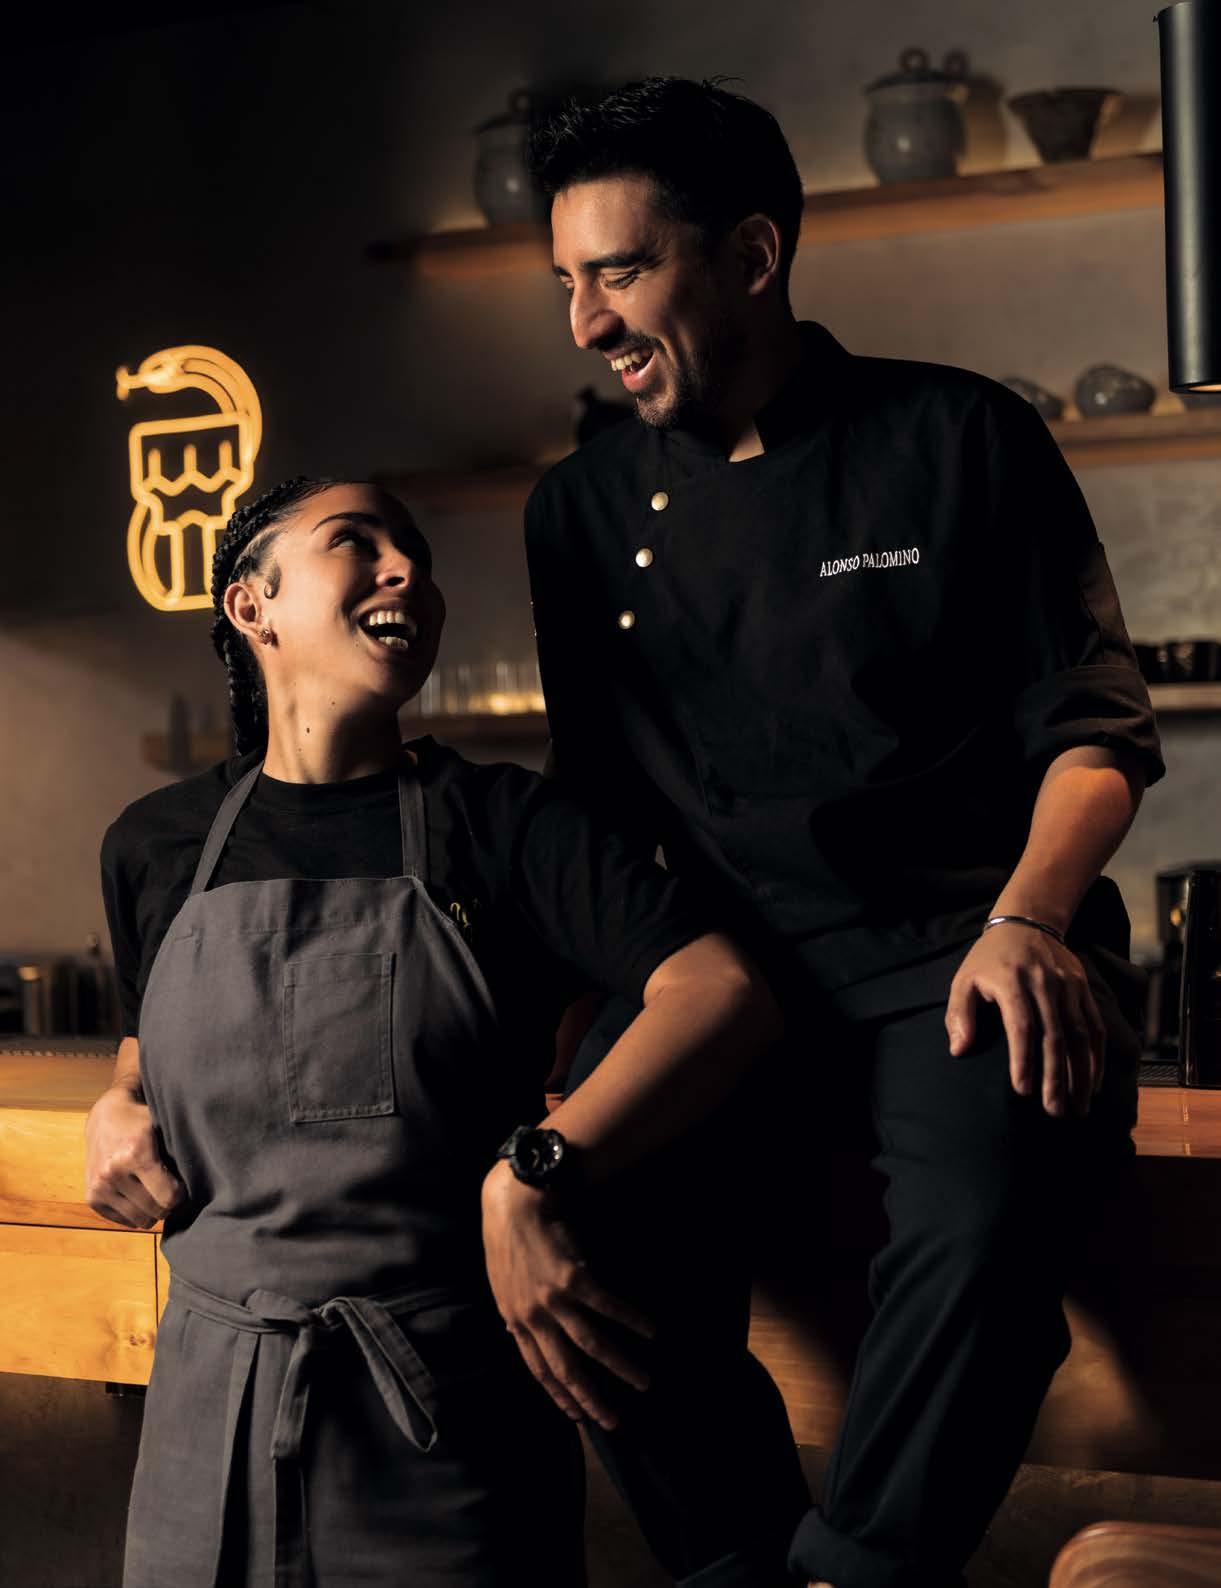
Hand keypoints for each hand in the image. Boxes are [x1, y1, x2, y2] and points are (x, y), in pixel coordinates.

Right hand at [84, 1083, 184, 1228]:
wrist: (107, 1115)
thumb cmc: (143, 1122)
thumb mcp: (164, 1128)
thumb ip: (177, 1156)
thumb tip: (203, 1186)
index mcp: (136, 1153)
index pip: (168, 1196)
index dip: (181, 1194)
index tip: (182, 1185)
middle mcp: (113, 1171)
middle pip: (155, 1211)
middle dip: (167, 1204)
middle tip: (170, 1191)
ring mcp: (99, 1186)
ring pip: (139, 1220)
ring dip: (151, 1211)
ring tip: (155, 1193)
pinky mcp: (91, 1197)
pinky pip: (122, 1221)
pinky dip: (134, 1213)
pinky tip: (139, 1196)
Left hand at [480, 1159, 653, 1428]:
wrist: (515, 1204)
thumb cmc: (507, 1240)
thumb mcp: (502, 1285)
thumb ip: (516, 1313)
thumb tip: (520, 1337)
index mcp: (515, 1321)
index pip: (539, 1372)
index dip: (561, 1397)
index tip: (580, 1416)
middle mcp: (534, 1317)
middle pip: (567, 1369)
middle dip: (593, 1399)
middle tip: (615, 1420)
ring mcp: (554, 1299)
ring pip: (592, 1346)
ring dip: (620, 1367)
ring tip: (643, 1381)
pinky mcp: (574, 1278)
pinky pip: (608, 1307)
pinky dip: (631, 1320)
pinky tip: (650, 1330)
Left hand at [945, 926, 1104, 1116]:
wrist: (1026, 921)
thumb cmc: (989, 959)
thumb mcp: (964, 979)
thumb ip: (959, 1015)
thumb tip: (958, 1050)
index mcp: (1012, 982)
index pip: (1021, 1026)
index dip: (1023, 1059)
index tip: (1023, 1090)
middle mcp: (1044, 984)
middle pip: (1055, 1036)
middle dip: (1057, 1077)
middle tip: (1055, 1111)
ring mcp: (1069, 986)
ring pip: (1081, 1035)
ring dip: (1083, 1073)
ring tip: (1079, 1106)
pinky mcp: (1084, 989)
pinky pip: (1096, 1026)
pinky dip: (1098, 1057)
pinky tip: (1095, 1082)